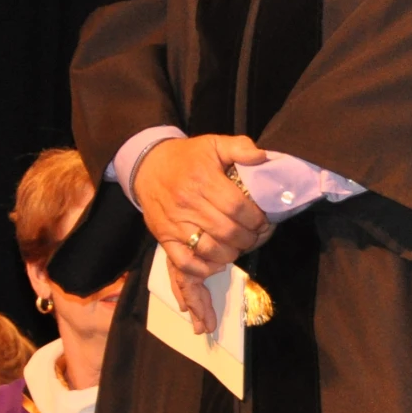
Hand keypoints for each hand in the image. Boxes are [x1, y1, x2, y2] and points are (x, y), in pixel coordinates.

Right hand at [133, 135, 273, 331]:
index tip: (264, 220)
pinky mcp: (164, 237)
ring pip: (209, 249)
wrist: (148, 166)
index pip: (237, 207)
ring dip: (231, 253)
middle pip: (227, 231)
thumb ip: (240, 147)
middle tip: (255, 236)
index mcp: (203, 180)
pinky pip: (184, 261)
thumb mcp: (214, 144)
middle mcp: (188, 203)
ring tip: (239, 247)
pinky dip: (204, 268)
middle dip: (248, 238)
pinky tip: (217, 263)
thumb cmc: (187, 157)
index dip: (256, 218)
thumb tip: (261, 157)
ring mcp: (175, 223)